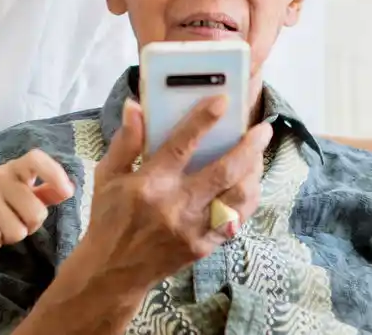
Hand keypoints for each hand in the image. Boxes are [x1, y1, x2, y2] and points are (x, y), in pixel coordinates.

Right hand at [0, 149, 74, 250]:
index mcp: (14, 169)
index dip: (54, 173)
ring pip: (16, 230)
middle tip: (16, 224)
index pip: (36, 159)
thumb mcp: (19, 196)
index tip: (67, 192)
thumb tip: (69, 189)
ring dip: (9, 237)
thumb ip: (44, 193)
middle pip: (35, 211)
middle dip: (30, 227)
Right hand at [74, 95, 273, 293]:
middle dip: (249, 147)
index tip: (223, 100)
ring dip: (254, 173)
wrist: (113, 271)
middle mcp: (176, 206)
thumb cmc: (109, 218)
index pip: (182, 146)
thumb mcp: (107, 176)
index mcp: (150, 184)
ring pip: (238, 198)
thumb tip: (136, 106)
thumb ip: (125, 141)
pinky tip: (250, 184)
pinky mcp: (204, 246)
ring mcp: (194, 229)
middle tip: (263, 129)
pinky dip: (248, 199)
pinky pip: (236, 220)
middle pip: (224, 172)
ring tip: (258, 155)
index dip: (204, 120)